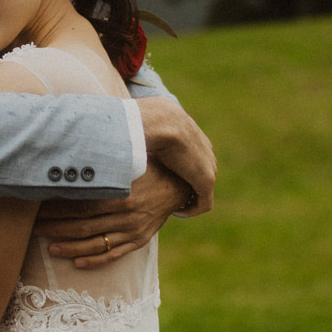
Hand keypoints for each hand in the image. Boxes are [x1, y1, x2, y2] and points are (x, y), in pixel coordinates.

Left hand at [33, 161, 191, 268]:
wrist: (180, 184)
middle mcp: (125, 215)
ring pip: (94, 244)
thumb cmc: (148, 167)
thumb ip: (104, 163)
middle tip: (33, 228)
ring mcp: (132, 231)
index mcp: (120, 194)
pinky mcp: (139, 240)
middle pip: (82, 226)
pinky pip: (113, 255)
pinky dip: (94, 261)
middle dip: (55, 228)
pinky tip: (77, 263)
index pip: (80, 205)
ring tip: (49, 247)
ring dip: (69, 248)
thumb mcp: (128, 162)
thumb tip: (71, 149)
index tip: (37, 208)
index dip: (57, 209)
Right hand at [135, 97, 214, 214]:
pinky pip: (204, 203)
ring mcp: (207, 165)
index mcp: (189, 132)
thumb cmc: (142, 119)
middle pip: (199, 171)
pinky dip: (191, 210)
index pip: (189, 153)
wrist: (157, 122)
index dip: (177, 169)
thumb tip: (124, 132)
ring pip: (202, 188)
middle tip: (166, 197)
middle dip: (185, 185)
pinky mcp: (206, 180)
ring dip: (187, 198)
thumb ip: (140, 128)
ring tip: (170, 206)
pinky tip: (176, 212)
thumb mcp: (142, 120)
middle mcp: (203, 148)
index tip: (161, 179)